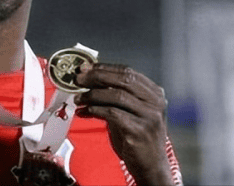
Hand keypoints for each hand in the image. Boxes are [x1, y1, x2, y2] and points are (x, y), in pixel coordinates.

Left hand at [74, 63, 171, 185]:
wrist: (151, 165)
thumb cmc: (136, 136)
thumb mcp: (130, 111)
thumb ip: (115, 95)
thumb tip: (87, 78)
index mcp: (154, 93)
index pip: (127, 71)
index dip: (104, 68)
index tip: (84, 67)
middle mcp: (156, 102)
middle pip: (123, 80)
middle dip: (97, 77)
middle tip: (78, 79)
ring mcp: (150, 116)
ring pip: (117, 95)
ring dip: (93, 95)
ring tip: (78, 98)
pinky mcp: (140, 130)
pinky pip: (113, 113)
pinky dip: (96, 110)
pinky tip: (85, 111)